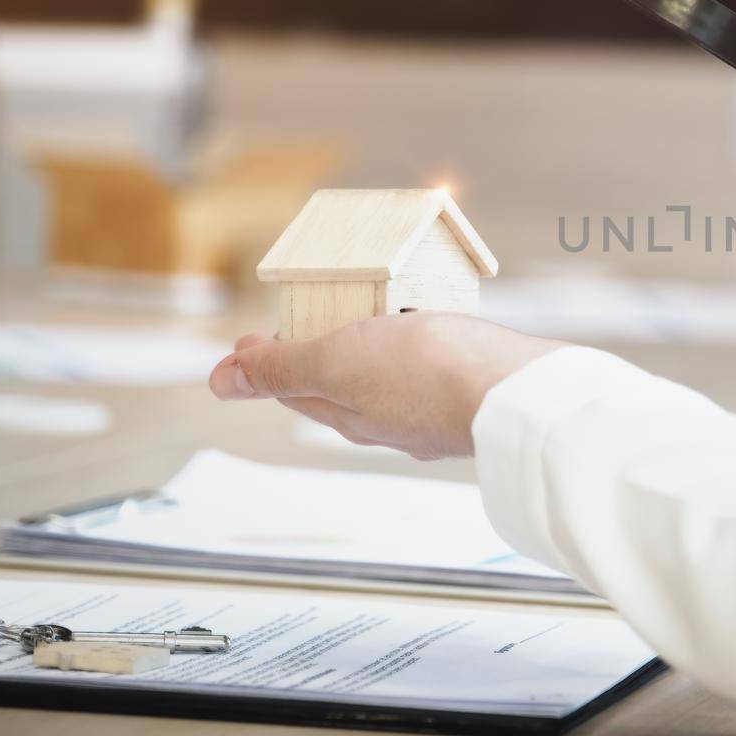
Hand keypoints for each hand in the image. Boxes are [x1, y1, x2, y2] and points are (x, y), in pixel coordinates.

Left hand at [208, 312, 566, 458]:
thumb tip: (219, 381)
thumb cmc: (426, 374)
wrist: (516, 393)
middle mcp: (388, 421)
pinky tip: (436, 331)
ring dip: (376, 348)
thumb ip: (282, 368)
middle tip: (308, 317)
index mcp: (347, 414)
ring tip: (376, 314)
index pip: (294, 387)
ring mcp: (432, 412)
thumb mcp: (336, 360)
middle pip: (340, 385)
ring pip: (389, 377)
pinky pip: (434, 369)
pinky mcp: (472, 395)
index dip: (269, 358)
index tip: (255, 334)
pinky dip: (423, 348)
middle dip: (319, 353)